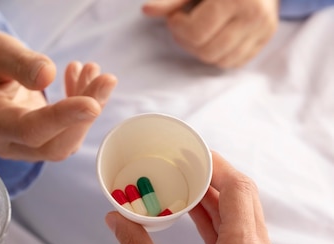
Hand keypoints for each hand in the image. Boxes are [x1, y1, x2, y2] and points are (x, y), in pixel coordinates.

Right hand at [0, 31, 116, 160]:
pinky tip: (83, 76)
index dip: (62, 119)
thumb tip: (47, 76)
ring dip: (89, 107)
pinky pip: (70, 133)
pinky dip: (83, 107)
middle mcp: (7, 143)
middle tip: (106, 79)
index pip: (29, 130)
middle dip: (85, 117)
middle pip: (54, 146)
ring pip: (67, 141)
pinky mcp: (42, 143)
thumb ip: (19, 63)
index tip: (92, 104)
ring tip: (94, 70)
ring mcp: (25, 148)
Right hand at [105, 152, 278, 243]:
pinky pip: (234, 231)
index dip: (214, 163)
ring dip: (214, 194)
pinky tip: (190, 209)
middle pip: (242, 195)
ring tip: (183, 180)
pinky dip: (215, 215)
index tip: (188, 152)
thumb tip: (114, 218)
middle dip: (213, 174)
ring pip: (240, 212)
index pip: (238, 187)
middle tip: (182, 162)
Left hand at [142, 0, 278, 67]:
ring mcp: (264, 27)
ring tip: (199, 30)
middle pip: (207, 51)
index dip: (178, 28)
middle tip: (185, 25)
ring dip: (202, 50)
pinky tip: (214, 36)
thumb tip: (147, 11)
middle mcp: (254, 14)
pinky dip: (219, 54)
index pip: (196, 33)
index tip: (176, 16)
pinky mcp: (268, 36)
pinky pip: (235, 62)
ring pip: (220, 61)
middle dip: (188, 42)